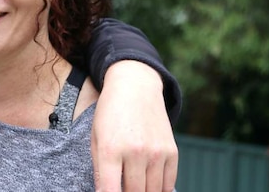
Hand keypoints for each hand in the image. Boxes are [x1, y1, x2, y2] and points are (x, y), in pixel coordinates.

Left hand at [92, 60, 177, 191]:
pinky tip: (150, 183)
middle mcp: (135, 152)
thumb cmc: (110, 114)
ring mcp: (156, 153)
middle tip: (123, 187)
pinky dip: (160, 189)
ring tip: (134, 185)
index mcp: (110, 149)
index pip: (111, 190)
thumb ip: (100, 168)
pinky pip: (169, 184)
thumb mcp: (96, 137)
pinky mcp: (172, 152)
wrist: (135, 87)